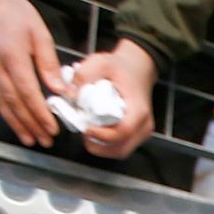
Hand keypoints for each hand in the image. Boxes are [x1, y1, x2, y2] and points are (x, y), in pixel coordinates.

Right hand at [0, 0, 65, 146]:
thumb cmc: (17, 11)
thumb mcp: (40, 33)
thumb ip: (49, 64)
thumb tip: (60, 92)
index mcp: (11, 53)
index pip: (28, 92)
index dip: (39, 114)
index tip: (52, 129)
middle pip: (12, 101)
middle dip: (29, 124)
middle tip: (43, 141)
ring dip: (14, 122)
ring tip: (29, 138)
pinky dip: (2, 109)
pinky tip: (13, 119)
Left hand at [73, 40, 157, 159]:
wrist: (137, 69)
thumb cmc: (121, 67)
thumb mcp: (101, 62)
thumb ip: (84, 74)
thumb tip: (70, 94)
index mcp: (138, 110)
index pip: (123, 132)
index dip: (102, 136)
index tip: (86, 129)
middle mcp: (144, 125)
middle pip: (121, 149)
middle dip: (99, 146)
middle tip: (83, 132)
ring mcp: (142, 132)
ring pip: (120, 151)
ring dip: (101, 147)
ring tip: (88, 132)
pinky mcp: (137, 135)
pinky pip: (121, 148)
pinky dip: (106, 145)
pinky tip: (96, 133)